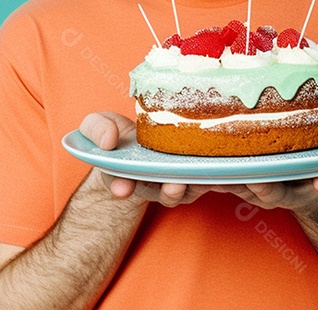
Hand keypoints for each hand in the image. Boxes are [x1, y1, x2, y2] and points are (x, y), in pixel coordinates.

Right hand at [79, 111, 213, 207]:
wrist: (141, 136)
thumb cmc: (115, 132)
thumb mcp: (98, 124)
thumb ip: (96, 129)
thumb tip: (107, 142)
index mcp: (124, 175)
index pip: (122, 185)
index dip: (121, 187)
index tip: (121, 188)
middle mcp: (151, 182)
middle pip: (162, 193)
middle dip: (168, 192)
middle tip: (173, 187)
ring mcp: (173, 178)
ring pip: (188, 188)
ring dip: (195, 184)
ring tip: (202, 176)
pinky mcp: (194, 170)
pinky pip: (205, 176)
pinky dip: (213, 173)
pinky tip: (221, 164)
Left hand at [212, 110, 317, 214]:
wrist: (304, 158)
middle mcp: (293, 188)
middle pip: (279, 193)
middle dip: (271, 190)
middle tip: (262, 183)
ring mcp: (266, 185)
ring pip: (247, 189)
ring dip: (234, 184)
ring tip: (221, 174)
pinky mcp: (242, 179)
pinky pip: (226, 179)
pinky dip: (214, 174)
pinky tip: (198, 167)